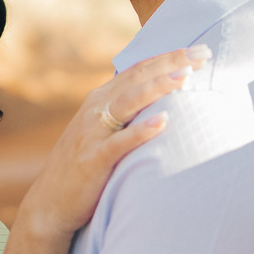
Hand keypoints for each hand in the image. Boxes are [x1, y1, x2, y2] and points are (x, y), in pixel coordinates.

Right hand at [16, 47, 208, 243]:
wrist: (50, 203)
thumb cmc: (84, 166)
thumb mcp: (103, 131)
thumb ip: (126, 113)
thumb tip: (160, 98)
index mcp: (101, 99)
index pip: (139, 69)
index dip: (169, 57)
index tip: (200, 50)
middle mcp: (96, 109)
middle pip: (137, 78)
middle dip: (171, 63)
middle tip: (203, 53)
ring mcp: (92, 133)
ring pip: (128, 102)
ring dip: (158, 87)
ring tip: (186, 77)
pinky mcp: (92, 159)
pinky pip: (118, 143)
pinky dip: (140, 131)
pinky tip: (163, 122)